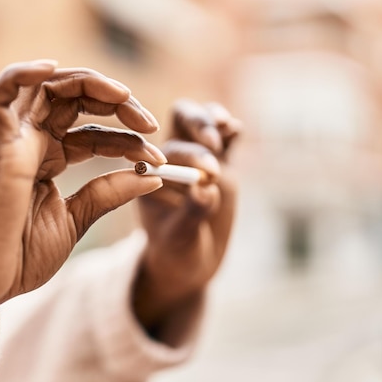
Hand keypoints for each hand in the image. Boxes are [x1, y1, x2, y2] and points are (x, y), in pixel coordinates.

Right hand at [0, 60, 166, 331]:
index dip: (129, 142)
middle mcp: (32, 144)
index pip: (95, 134)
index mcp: (50, 160)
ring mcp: (14, 143)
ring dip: (88, 83)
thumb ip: (110, 194)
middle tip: (149, 124)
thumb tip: (152, 177)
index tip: (160, 160)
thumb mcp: (79, 220)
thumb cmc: (22, 256)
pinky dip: (18, 76)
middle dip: (118, 105)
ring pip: (45, 87)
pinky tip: (50, 68)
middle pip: (75, 101)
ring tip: (122, 96)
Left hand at [133, 98, 241, 333]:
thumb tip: (206, 189)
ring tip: (227, 128)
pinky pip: (223, 137)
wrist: (190, 260)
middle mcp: (168, 158)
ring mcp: (193, 156)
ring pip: (198, 121)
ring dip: (211, 120)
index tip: (206, 174)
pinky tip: (234, 129)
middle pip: (178, 122)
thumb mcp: (180, 238)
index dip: (184, 155)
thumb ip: (191, 213)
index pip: (163, 151)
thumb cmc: (176, 250)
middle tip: (215, 147)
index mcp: (147, 174)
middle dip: (198, 128)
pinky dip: (229, 129)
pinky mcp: (218, 160)